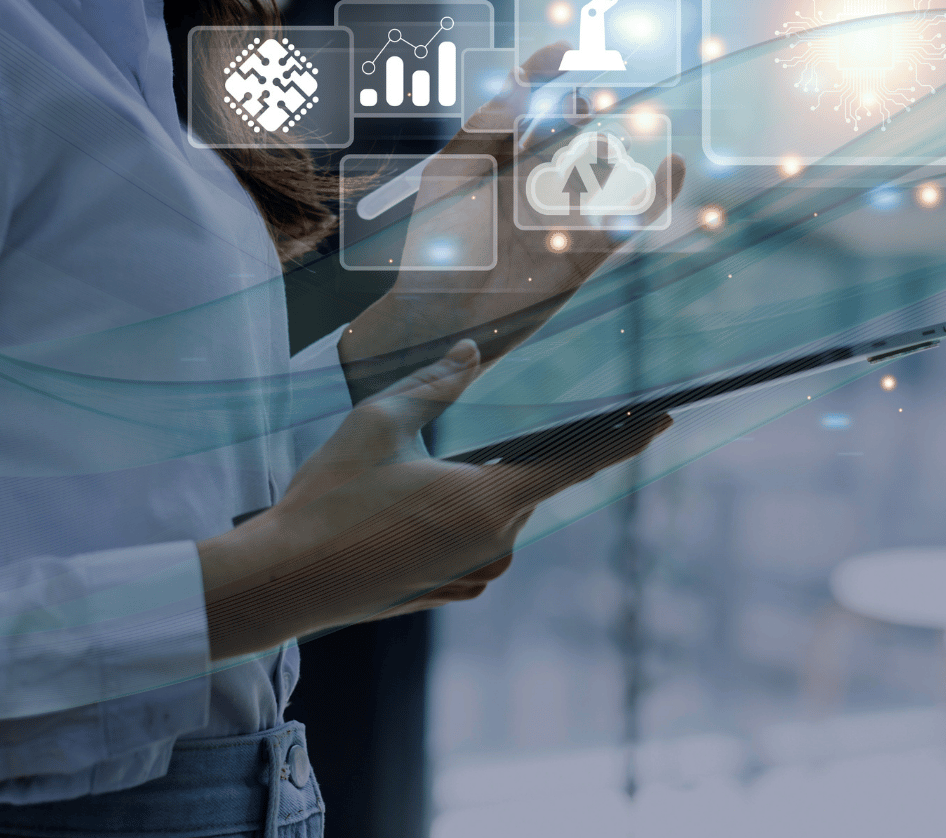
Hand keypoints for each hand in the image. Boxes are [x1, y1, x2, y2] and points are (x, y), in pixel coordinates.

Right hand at [199, 339, 669, 658]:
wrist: (284, 581)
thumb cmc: (329, 498)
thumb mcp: (379, 422)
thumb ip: (435, 384)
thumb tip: (471, 353)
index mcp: (489, 501)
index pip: (577, 461)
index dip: (624, 438)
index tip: (661, 420)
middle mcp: (494, 545)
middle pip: (526, 485)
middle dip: (506, 457)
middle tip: (461, 438)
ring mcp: (474, 575)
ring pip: (498, 517)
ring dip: (475, 491)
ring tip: (410, 482)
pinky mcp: (450, 593)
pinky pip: (474, 548)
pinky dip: (456, 524)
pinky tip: (406, 516)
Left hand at [338, 45, 686, 400]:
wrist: (442, 316)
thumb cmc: (435, 245)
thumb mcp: (453, 171)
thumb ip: (488, 124)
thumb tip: (524, 77)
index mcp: (494, 162)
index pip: (525, 107)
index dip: (545, 75)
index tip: (566, 48)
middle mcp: (528, 184)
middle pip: (566, 132)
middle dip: (581, 108)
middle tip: (592, 94)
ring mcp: (558, 217)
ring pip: (598, 170)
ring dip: (610, 148)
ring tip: (616, 134)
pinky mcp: (582, 254)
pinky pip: (627, 222)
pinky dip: (657, 196)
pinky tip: (674, 167)